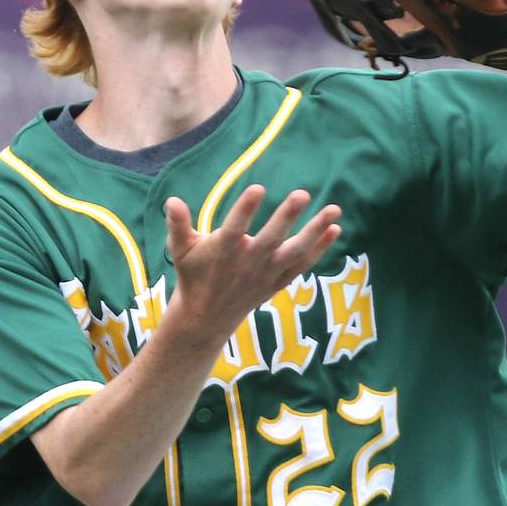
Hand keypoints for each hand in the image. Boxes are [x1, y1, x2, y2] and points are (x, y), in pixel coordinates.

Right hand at [163, 185, 340, 343]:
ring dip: (315, 232)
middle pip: (271, 239)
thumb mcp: (180, 249)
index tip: (258, 187)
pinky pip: (302, 265)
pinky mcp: (277, 282)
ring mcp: (266, 274)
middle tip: (303, 193)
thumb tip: (171, 201)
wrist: (206, 318)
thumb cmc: (193, 274)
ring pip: (295, 253)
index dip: (245, 209)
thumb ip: (177, 224)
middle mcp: (247, 263)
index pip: (234, 228)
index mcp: (223, 251)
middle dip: (287, 217)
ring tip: (335, 210)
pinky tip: (335, 229)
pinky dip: (319, 249)